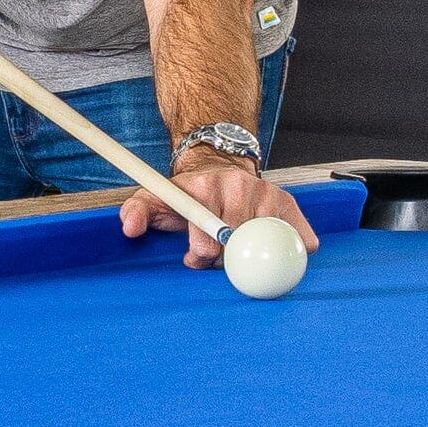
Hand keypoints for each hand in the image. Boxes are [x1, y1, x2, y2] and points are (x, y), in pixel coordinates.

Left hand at [123, 155, 320, 269]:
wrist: (218, 166)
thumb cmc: (187, 193)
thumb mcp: (155, 197)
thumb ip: (136, 212)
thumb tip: (130, 228)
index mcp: (206, 188)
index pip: (208, 238)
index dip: (202, 256)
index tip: (196, 258)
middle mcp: (239, 187)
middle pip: (238, 245)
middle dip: (224, 260)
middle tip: (215, 256)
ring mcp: (265, 192)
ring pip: (266, 243)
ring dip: (254, 256)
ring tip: (239, 252)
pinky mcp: (285, 200)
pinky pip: (298, 232)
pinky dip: (295, 246)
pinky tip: (285, 252)